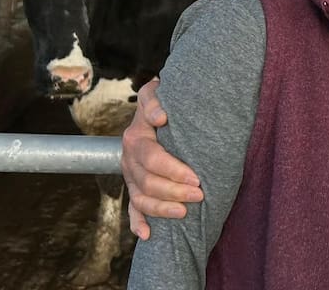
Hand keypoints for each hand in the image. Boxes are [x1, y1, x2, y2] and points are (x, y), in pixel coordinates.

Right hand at [121, 78, 203, 238]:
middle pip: (147, 183)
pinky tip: (147, 235)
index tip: (196, 178)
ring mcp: (130, 176)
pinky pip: (132, 209)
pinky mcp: (133, 187)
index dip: (174, 171)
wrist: (156, 109)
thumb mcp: (155, 92)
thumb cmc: (162, 102)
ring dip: (161, 209)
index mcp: (135, 137)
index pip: (152, 159)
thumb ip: (154, 100)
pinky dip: (137, 223)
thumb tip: (160, 117)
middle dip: (174, 192)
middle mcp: (129, 159)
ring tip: (184, 213)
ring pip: (140, 199)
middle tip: (200, 195)